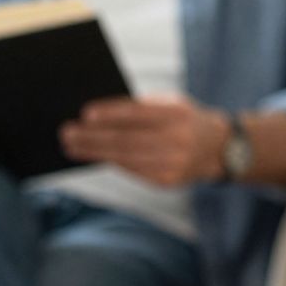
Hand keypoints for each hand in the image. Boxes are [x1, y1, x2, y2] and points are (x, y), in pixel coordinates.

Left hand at [59, 95, 225, 186]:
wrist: (218, 148)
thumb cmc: (184, 120)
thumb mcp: (171, 104)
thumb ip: (141, 107)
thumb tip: (99, 115)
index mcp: (177, 114)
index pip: (138, 113)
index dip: (110, 114)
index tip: (85, 114)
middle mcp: (177, 140)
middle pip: (127, 139)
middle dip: (93, 137)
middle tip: (67, 133)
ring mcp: (173, 164)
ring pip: (126, 159)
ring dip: (94, 153)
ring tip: (71, 146)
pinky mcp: (167, 182)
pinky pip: (132, 171)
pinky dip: (110, 163)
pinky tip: (92, 157)